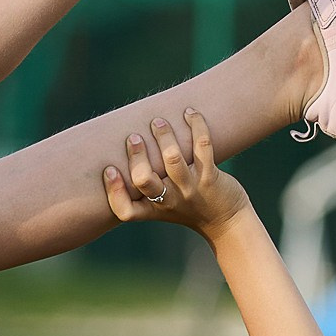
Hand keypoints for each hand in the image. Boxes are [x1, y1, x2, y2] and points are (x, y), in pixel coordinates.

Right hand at [103, 110, 250, 236]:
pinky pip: (203, 146)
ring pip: (172, 159)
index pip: (125, 210)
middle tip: (134, 137)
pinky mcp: (210, 177)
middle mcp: (169, 200)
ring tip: (158, 122)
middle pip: (144, 181)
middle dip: (137, 155)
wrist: (226, 222)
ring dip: (163, 136)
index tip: (109, 169)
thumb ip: (145, 186)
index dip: (114, 191)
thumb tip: (127, 145)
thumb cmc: (188, 208)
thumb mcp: (163, 206)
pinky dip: (196, 125)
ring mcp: (190, 189)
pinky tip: (189, 113)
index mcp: (152, 209)